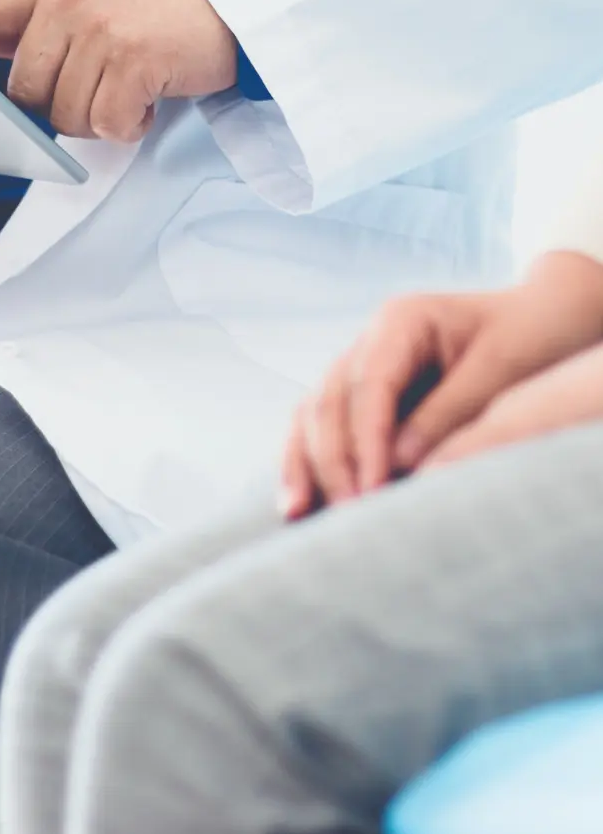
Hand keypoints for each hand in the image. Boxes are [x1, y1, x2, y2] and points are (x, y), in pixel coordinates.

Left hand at [0, 0, 237, 142]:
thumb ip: (31, 21)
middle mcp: (69, 1)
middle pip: (24, 91)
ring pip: (65, 114)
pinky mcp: (133, 60)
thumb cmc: (157, 10)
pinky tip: (147, 100)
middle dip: (58, 106)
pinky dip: (128, 125)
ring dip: (98, 118)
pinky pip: (107, 124)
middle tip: (101, 87)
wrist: (229, 6)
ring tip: (129, 89)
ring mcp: (101, 29)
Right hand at [281, 250, 602, 517]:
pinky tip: (298, 501)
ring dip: (307, 463)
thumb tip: (398, 463)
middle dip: (334, 459)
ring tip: (298, 512)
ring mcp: (360, 367)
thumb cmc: (525, 338)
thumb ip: (447, 412)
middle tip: (349, 512)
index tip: (372, 488)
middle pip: (330, 400)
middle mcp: (369, 341)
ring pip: (314, 414)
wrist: (536, 321)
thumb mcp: (498, 369)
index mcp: (400, 320)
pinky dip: (309, 461)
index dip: (366, 439)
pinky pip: (322, 428)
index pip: (368, 383)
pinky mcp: (362, 398)